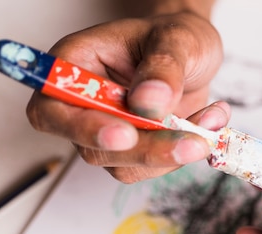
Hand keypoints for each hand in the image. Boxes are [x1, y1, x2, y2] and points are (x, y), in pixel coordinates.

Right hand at [26, 12, 224, 182]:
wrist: (194, 53)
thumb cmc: (174, 37)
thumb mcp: (176, 38)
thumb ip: (163, 67)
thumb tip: (148, 101)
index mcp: (75, 66)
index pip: (51, 110)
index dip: (82, 128)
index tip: (125, 133)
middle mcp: (84, 106)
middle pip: (93, 149)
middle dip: (146, 150)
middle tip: (192, 141)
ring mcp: (108, 133)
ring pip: (126, 165)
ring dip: (172, 152)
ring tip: (210, 118)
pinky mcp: (135, 151)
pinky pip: (153, 168)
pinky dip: (184, 152)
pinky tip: (208, 123)